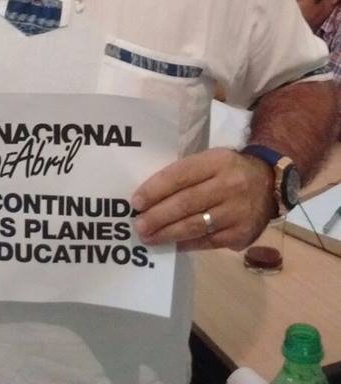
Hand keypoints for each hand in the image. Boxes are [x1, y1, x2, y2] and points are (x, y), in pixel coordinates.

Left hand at [131, 147, 275, 250]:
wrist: (269, 183)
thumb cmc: (229, 170)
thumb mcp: (211, 160)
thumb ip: (186, 174)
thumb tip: (151, 196)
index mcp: (218, 161)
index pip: (181, 175)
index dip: (156, 189)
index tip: (136, 202)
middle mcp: (230, 186)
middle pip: (186, 203)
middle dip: (158, 216)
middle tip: (139, 225)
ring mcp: (237, 212)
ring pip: (195, 226)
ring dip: (168, 233)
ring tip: (149, 238)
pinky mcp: (241, 234)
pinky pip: (207, 242)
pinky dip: (186, 244)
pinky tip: (172, 245)